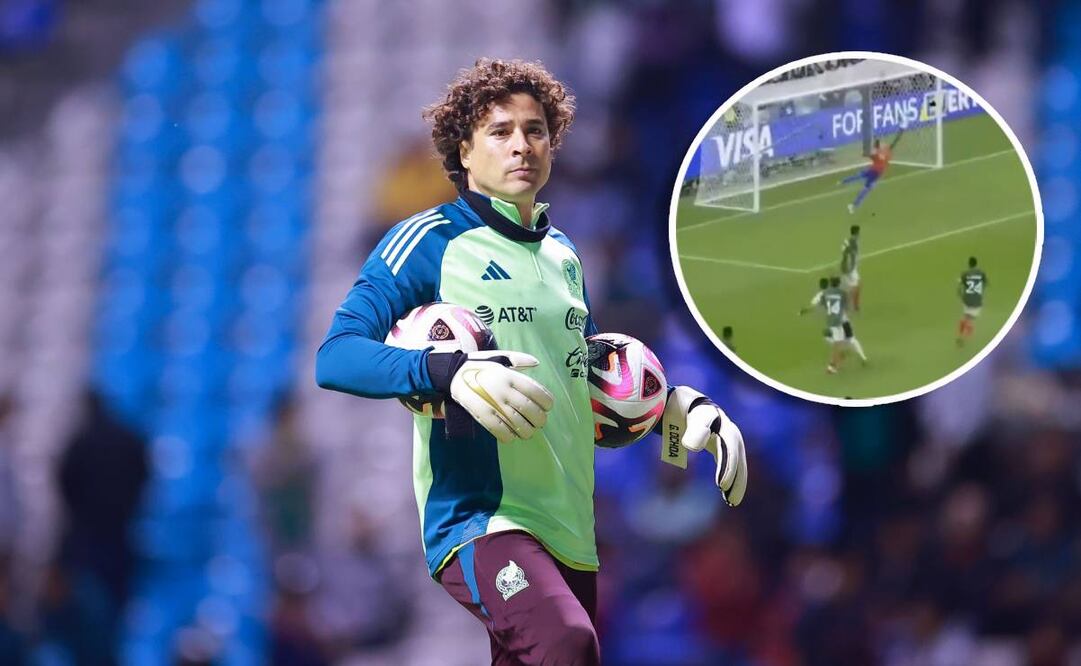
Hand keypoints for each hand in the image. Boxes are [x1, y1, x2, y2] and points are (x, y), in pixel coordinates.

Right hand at [429, 351, 553, 442]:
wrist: (452, 373)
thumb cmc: (479, 365)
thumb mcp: (499, 357)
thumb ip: (519, 359)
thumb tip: (537, 363)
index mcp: (510, 375)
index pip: (538, 392)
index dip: (547, 403)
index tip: (547, 407)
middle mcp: (504, 389)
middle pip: (531, 410)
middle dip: (539, 420)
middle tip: (539, 422)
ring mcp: (493, 403)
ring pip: (518, 424)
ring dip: (527, 431)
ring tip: (527, 431)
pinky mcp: (482, 414)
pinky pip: (500, 431)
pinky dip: (509, 437)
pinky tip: (511, 436)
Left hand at [662, 386, 747, 505]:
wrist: (681, 400)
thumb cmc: (682, 406)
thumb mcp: (685, 414)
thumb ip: (692, 429)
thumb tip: (692, 447)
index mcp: (722, 424)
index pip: (729, 448)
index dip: (728, 467)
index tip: (721, 485)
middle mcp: (729, 431)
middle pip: (737, 457)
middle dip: (736, 478)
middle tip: (731, 500)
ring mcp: (726, 437)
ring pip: (736, 462)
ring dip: (736, 480)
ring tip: (731, 501)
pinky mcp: (720, 444)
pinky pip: (728, 462)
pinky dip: (728, 475)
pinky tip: (725, 491)